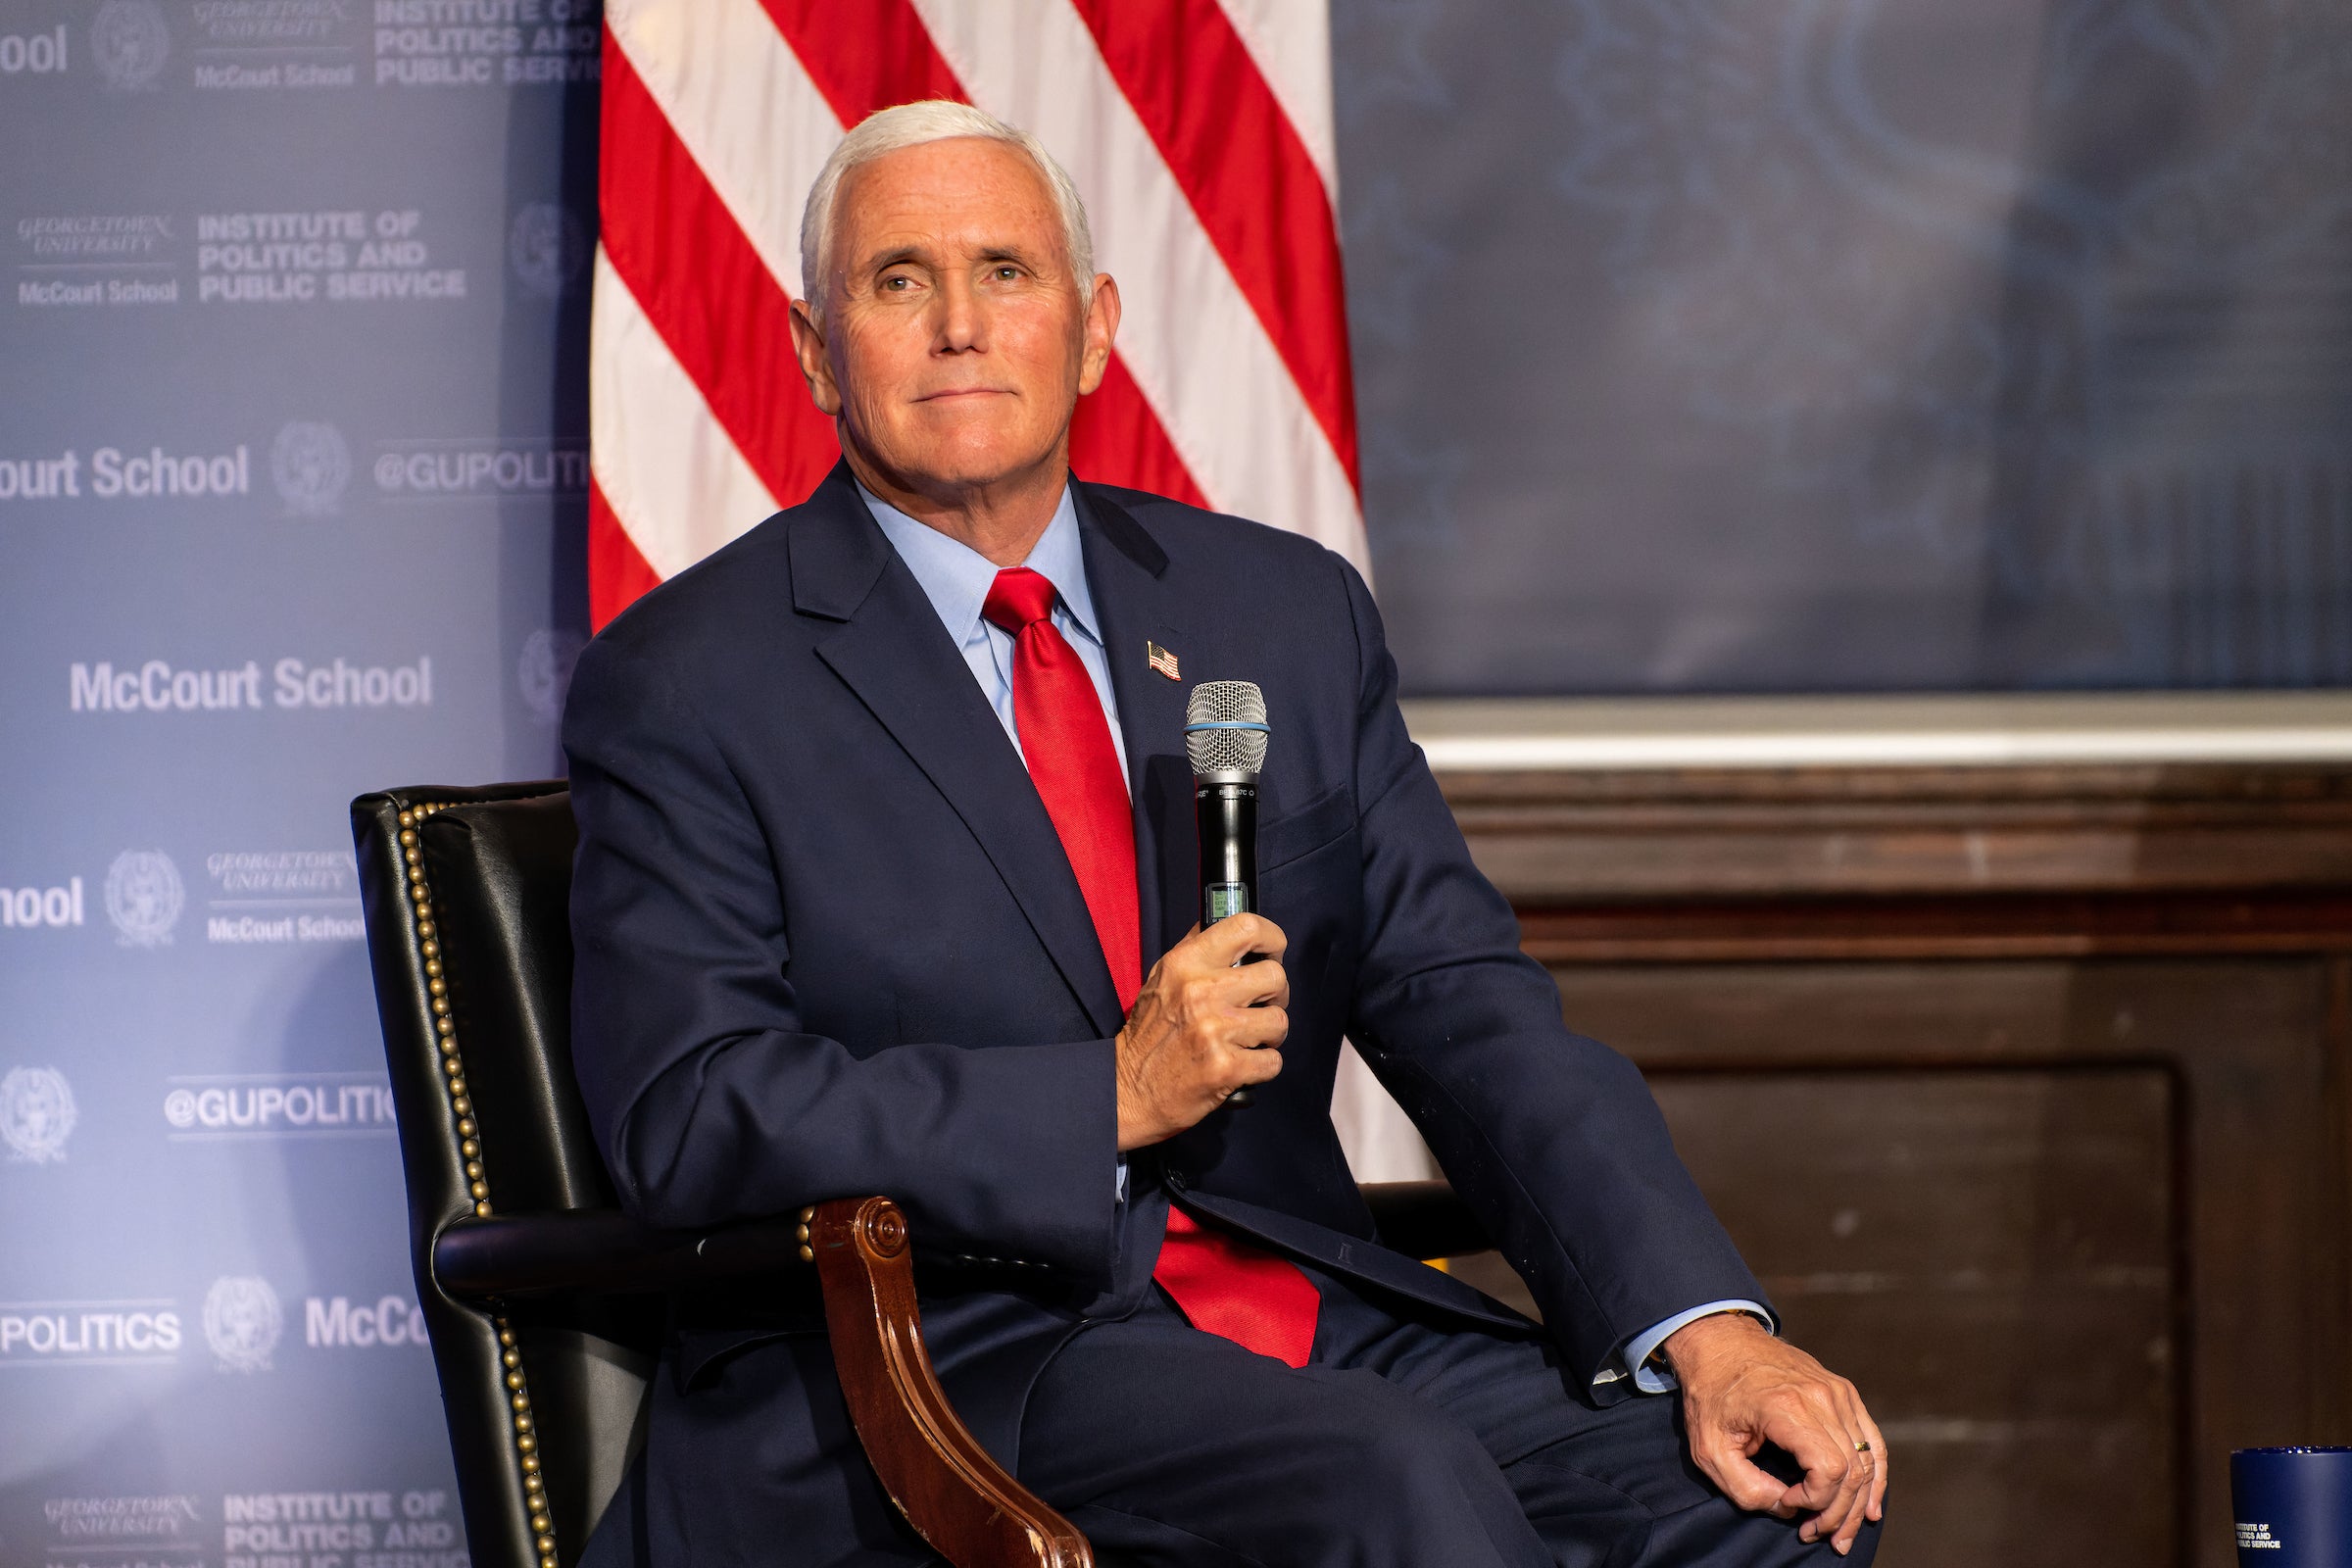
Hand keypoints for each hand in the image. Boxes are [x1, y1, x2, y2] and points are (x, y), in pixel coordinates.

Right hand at [1114, 916, 1287, 1149]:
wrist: (1127, 1089)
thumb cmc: (1148, 1033)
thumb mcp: (1161, 977)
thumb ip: (1195, 949)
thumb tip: (1229, 925)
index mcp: (1186, 963)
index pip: (1247, 927)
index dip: (1273, 938)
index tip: (1273, 952)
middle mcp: (1202, 991)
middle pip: (1275, 976)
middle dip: (1275, 995)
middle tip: (1260, 1007)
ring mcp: (1215, 1030)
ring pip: (1279, 1021)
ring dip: (1270, 1035)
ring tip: (1249, 1039)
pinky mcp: (1226, 1068)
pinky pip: (1273, 1061)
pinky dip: (1262, 1066)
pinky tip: (1242, 1065)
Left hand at [1665, 1313, 1886, 1553]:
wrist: (1718, 1342)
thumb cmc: (1710, 1395)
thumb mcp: (1709, 1449)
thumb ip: (1747, 1488)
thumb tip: (1787, 1508)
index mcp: (1786, 1407)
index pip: (1828, 1469)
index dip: (1814, 1500)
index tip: (1788, 1502)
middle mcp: (1821, 1396)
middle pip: (1852, 1470)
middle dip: (1838, 1512)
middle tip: (1816, 1534)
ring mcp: (1837, 1391)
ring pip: (1867, 1459)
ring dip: (1858, 1503)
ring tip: (1841, 1533)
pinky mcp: (1843, 1391)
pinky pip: (1872, 1440)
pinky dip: (1876, 1475)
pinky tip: (1871, 1505)